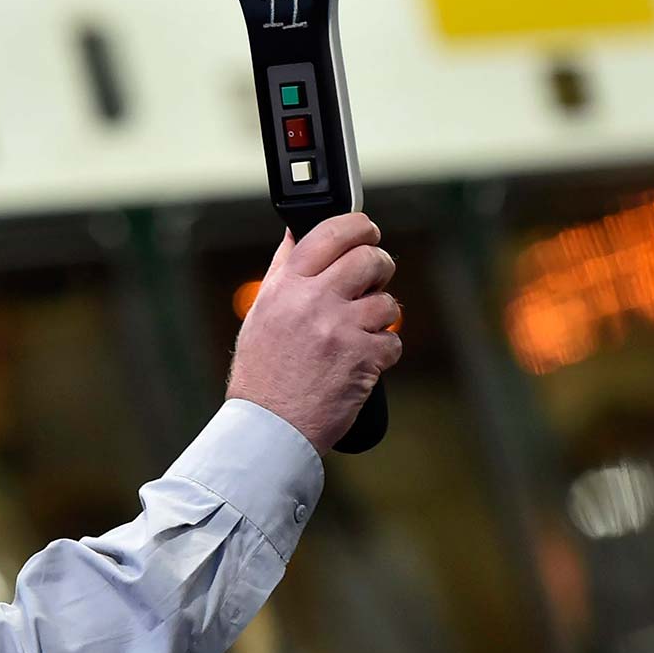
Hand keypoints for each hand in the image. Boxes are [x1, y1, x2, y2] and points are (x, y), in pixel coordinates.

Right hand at [226, 213, 401, 453]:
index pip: (330, 233)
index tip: (366, 231)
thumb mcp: (260, 316)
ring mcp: (341, 329)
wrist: (268, 426)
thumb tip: (295, 234)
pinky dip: (381, 352)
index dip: (358, 226)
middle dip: (379, 267)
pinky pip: (393, 341)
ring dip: (379, 317)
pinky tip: (359, 362)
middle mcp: (313, 302)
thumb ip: (281, 272)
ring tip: (357, 334)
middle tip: (373, 280)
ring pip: (386, 302)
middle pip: (369, 259)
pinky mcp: (364, 358)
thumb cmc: (261, 375)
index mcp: (286, 287)